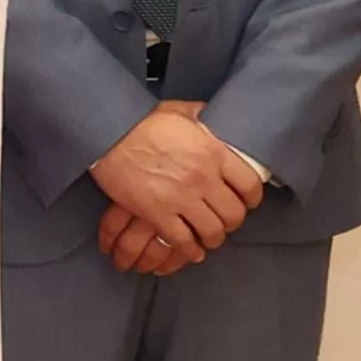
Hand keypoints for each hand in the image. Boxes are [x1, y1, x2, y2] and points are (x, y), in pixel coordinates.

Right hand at [92, 102, 261, 270]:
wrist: (109, 133)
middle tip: (225, 221)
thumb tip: (210, 114)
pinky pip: (182, 241)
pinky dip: (189, 249)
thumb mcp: (178, 111)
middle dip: (231, 221)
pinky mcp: (157, 213)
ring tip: (207, 236)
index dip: (252, 198)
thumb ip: (200, 116)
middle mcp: (203, 178)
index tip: (247, 202)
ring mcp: (181, 198)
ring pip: (212, 232)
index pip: (249, 184)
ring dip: (212, 238)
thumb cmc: (140, 121)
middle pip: (233, 214)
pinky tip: (190, 248)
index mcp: (213, 152)